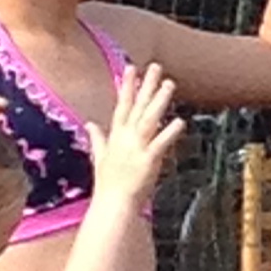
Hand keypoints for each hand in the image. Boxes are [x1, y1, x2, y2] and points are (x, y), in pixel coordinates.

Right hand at [89, 62, 184, 204]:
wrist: (112, 205)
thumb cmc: (108, 184)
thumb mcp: (99, 156)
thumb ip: (97, 138)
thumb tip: (89, 123)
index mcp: (116, 136)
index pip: (122, 105)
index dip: (127, 86)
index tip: (131, 67)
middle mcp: (125, 138)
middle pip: (137, 106)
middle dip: (146, 85)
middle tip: (155, 66)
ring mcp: (136, 148)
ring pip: (149, 119)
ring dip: (159, 101)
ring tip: (169, 83)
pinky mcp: (148, 160)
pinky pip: (160, 143)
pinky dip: (170, 132)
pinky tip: (181, 121)